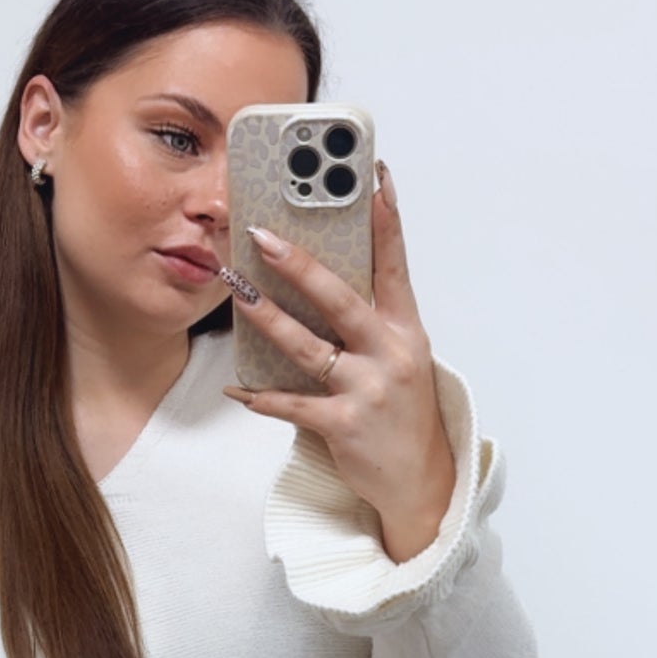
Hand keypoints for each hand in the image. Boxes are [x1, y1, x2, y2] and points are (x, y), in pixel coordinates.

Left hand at [221, 164, 456, 563]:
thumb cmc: (401, 411)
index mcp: (406, 330)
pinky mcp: (344, 426)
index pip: (396, 265)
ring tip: (237, 291)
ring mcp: (368, 390)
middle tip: (264, 235)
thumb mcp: (399, 358)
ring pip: (309, 347)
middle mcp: (391, 354)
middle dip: (301, 265)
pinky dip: (261, 398)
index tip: (373, 176)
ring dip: (268, 318)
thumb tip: (322, 278)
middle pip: (341, 300)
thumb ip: (369, 320)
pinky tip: (236, 389)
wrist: (421, 481)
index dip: (386, 220)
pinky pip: (293, 405)